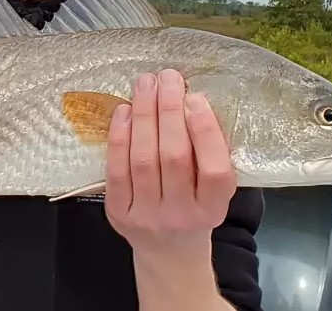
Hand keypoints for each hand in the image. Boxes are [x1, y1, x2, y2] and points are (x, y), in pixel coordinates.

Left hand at [104, 69, 236, 253]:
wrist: (169, 254)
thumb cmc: (194, 209)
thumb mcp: (213, 192)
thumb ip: (208, 155)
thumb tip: (189, 99)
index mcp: (214, 209)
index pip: (214, 170)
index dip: (204, 131)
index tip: (195, 97)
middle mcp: (181, 215)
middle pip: (173, 157)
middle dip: (169, 111)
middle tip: (167, 77)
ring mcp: (147, 216)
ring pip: (143, 159)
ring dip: (143, 115)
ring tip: (145, 84)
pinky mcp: (118, 213)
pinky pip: (116, 169)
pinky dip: (119, 136)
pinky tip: (124, 111)